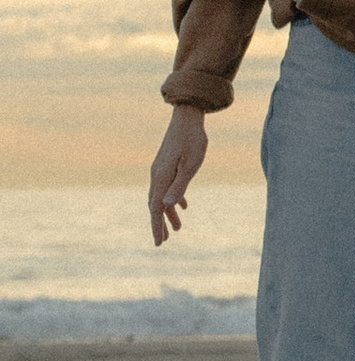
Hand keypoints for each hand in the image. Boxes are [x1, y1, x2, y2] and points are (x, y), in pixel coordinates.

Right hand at [149, 109, 207, 247]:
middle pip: (155, 205)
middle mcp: (157, 175)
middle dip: (159, 224)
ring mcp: (160, 169)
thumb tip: (167, 206)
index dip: (156, 226)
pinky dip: (173, 199)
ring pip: (162, 197)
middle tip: (163, 242)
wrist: (187, 117)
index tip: (158, 244)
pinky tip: (183, 206)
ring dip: (168, 213)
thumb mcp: (191, 165)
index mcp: (161, 177)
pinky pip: (167, 186)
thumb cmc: (193, 140)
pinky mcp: (166, 164)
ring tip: (177, 229)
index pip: (156, 208)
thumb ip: (179, 185)